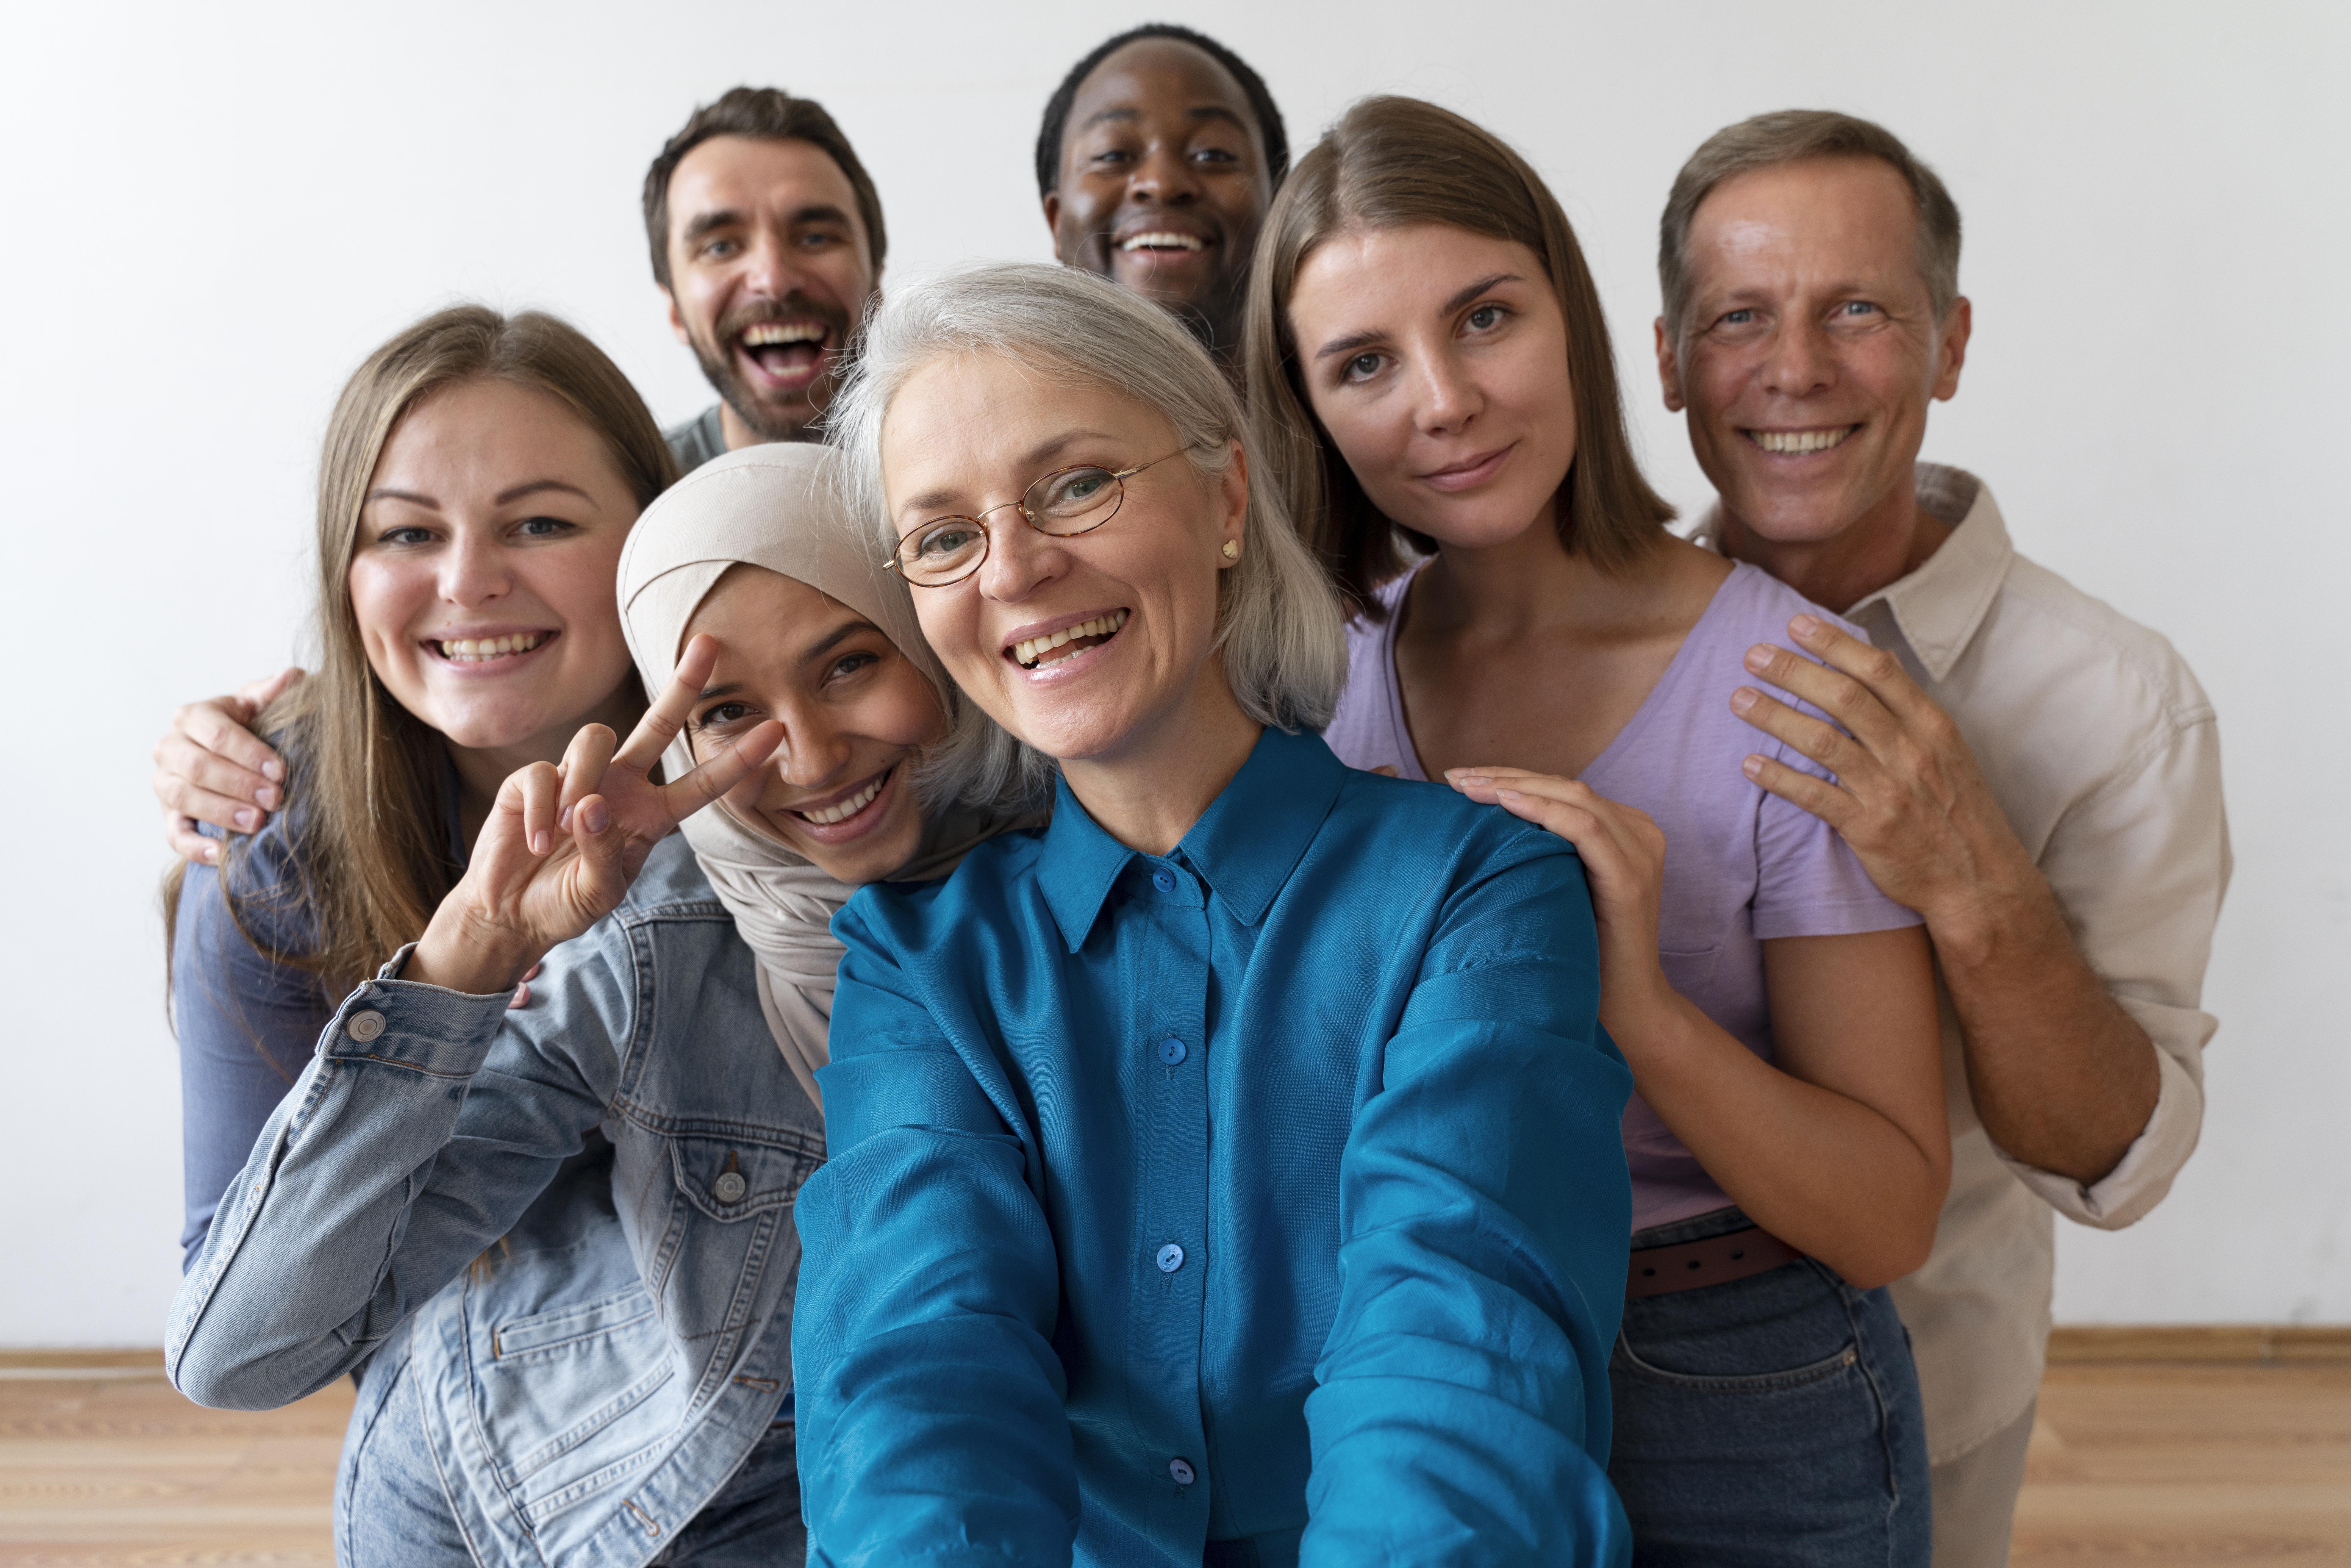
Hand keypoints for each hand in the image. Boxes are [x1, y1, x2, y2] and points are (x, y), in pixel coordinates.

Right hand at [155, 668, 304, 863]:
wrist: (232, 753)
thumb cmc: (251, 726)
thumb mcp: (260, 705)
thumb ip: (273, 692)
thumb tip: (291, 676)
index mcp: (193, 716)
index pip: (217, 735)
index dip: (249, 754)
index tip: (281, 771)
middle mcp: (171, 747)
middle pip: (198, 767)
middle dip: (238, 784)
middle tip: (275, 799)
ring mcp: (165, 782)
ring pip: (183, 798)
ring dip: (221, 812)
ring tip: (256, 823)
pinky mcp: (169, 815)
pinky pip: (174, 834)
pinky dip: (195, 846)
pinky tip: (221, 853)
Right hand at [404, 635, 782, 993]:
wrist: (511, 913)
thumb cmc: (564, 902)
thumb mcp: (598, 892)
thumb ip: (605, 854)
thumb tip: (593, 805)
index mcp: (650, 815)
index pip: (702, 784)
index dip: (736, 759)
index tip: (775, 731)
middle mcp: (620, 786)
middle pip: (658, 724)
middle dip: (683, 684)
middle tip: (710, 642)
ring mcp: (578, 776)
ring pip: (595, 739)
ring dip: (581, 782)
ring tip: (562, 834)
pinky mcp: (531, 777)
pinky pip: (543, 773)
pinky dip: (540, 809)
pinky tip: (535, 841)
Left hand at [1445, 767, 1677, 1037]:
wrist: (1625, 1008)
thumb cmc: (1584, 952)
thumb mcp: (1561, 889)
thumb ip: (1545, 853)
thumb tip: (1484, 826)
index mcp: (1624, 831)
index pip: (1561, 788)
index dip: (1511, 776)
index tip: (1459, 778)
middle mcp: (1639, 833)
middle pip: (1565, 785)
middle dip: (1505, 776)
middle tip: (1452, 777)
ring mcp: (1640, 853)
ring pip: (1573, 797)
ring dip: (1515, 787)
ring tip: (1468, 786)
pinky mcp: (1631, 879)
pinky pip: (1585, 829)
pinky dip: (1544, 811)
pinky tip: (1506, 804)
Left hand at [1731, 614, 2036, 948]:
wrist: (1979, 881)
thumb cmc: (1957, 809)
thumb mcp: (1947, 749)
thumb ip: (1908, 705)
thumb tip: (1875, 657)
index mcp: (1931, 726)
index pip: (1878, 670)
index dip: (1834, 643)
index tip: (1796, 624)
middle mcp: (1910, 752)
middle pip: (1844, 697)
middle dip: (1794, 671)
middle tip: (1754, 654)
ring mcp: (1889, 790)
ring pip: (1822, 741)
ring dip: (1775, 716)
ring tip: (1739, 699)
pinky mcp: (1868, 829)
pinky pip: (1813, 796)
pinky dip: (1778, 778)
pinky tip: (1749, 764)